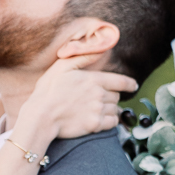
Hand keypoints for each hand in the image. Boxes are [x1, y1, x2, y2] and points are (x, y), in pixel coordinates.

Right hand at [21, 53, 136, 143]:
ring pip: (115, 109)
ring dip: (110, 109)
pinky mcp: (94, 125)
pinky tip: (101, 119)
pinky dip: (110, 121)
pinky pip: (112, 123)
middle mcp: (99, 95)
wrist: (40, 117)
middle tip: (101, 99)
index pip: (121, 82)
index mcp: (93, 79)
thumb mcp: (62, 67)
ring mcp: (98, 111)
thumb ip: (83, 57)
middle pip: (117, 96)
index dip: (129, 84)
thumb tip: (101, 49)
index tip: (133, 86)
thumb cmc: (47, 91)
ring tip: (99, 110)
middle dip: (111, 96)